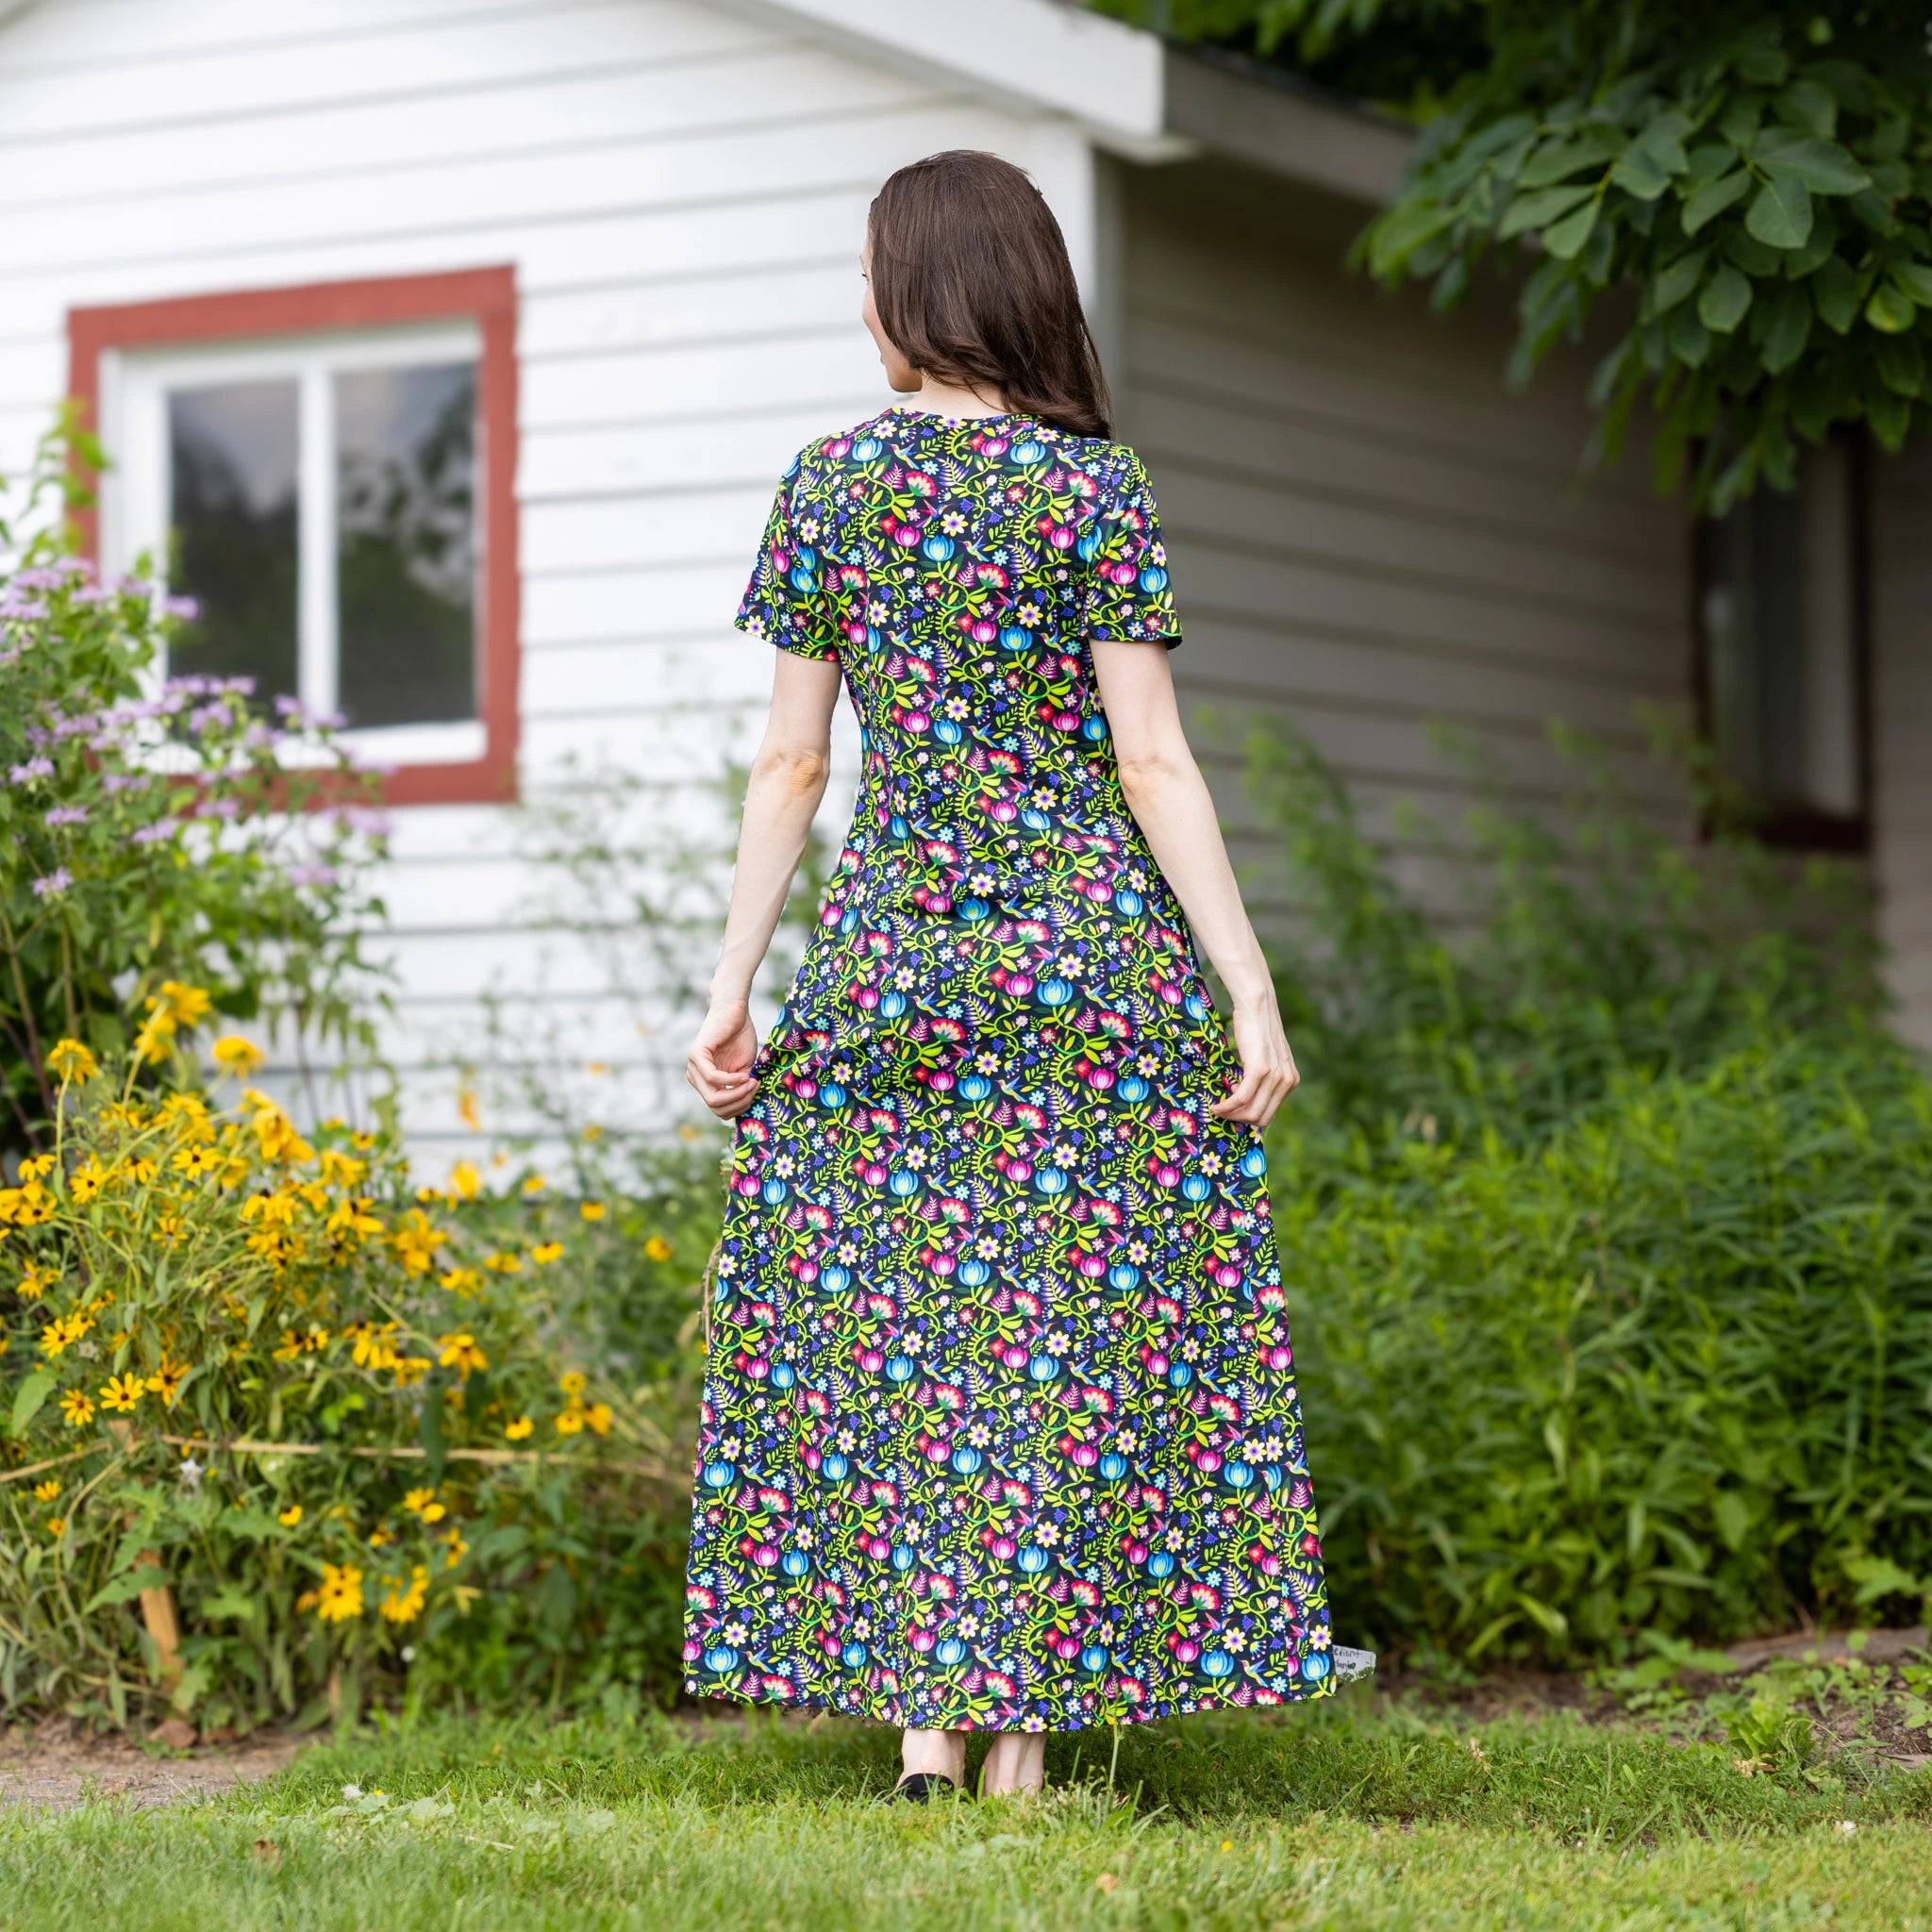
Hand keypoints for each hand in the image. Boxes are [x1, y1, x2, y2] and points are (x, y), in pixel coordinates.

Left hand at [686, 1003, 759, 1118]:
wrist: (735, 1012)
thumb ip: (740, 1089)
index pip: (719, 1110)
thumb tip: (745, 1111)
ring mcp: (693, 1068)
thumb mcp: (744, 1070)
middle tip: (755, 1088)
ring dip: (737, 1093)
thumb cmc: (740, 1038)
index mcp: (705, 1084)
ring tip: (752, 1081)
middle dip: (740, 1102)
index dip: (740, 1107)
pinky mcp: (695, 1056)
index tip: (756, 1093)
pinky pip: (713, 1079)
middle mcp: (696, 1078)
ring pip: (713, 1098)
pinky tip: (744, 1074)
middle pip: (715, 1108)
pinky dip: (731, 1080)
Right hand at [1210, 995, 1299, 1128]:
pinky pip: (1242, 1098)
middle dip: (1239, 1120)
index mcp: (1291, 1081)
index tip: (1233, 1107)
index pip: (1270, 1114)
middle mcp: (1288, 1081)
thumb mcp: (1267, 1058)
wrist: (1257, 1006)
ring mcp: (1275, 1076)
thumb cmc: (1256, 1030)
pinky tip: (1217, 1106)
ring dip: (1231, 1115)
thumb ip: (1265, 1079)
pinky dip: (1227, 1106)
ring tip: (1218, 1108)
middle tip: (1223, 1111)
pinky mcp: (1260, 1069)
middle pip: (1262, 1118)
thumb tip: (1246, 1099)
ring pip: (1252, 1112)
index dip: (1248, 1116)